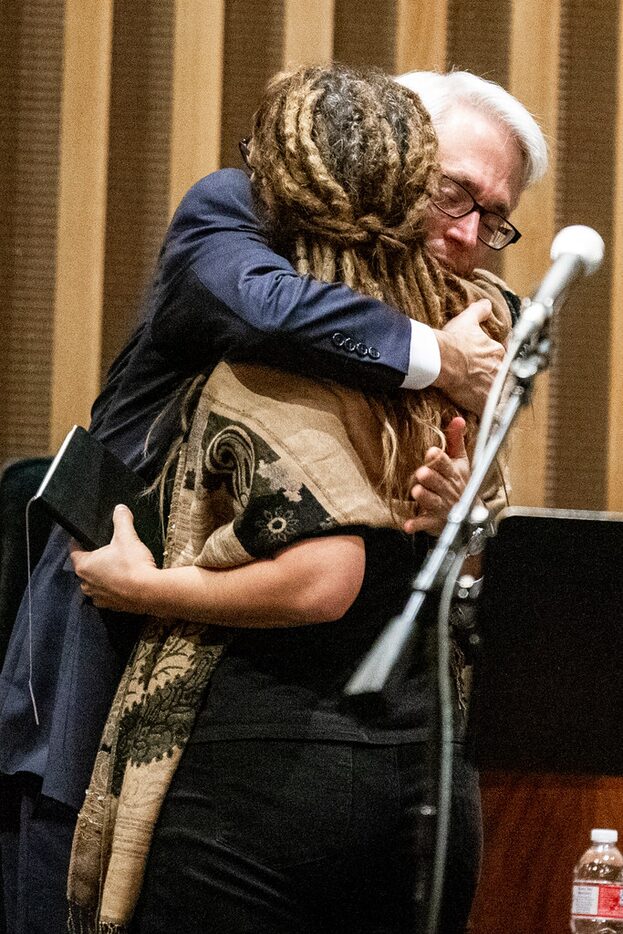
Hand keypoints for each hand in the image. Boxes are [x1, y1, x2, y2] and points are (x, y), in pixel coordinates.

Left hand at [69, 504, 158, 612]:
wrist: (150, 592)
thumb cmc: (132, 565)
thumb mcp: (127, 536)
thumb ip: (121, 520)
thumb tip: (120, 509)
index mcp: (84, 566)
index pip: (74, 551)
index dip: (78, 542)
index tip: (81, 537)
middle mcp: (87, 584)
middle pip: (86, 567)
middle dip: (94, 559)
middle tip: (107, 550)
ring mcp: (99, 597)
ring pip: (96, 583)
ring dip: (103, 576)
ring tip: (117, 567)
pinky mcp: (112, 606)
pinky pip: (108, 595)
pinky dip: (114, 588)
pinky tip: (125, 582)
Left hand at [404, 417, 468, 535]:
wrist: (469, 515)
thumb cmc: (460, 483)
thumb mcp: (461, 462)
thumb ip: (456, 440)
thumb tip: (457, 418)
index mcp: (454, 474)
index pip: (447, 465)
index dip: (440, 459)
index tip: (431, 453)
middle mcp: (449, 490)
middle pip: (440, 483)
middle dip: (432, 478)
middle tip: (422, 472)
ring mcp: (442, 506)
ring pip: (433, 501)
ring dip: (425, 497)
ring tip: (417, 491)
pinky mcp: (435, 521)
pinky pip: (425, 523)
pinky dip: (417, 524)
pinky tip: (408, 525)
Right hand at [432, 299, 504, 415]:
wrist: (441, 360)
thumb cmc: (452, 341)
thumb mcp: (467, 319)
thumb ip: (480, 311)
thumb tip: (487, 303)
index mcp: (497, 352)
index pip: (502, 358)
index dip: (494, 362)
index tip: (485, 365)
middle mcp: (499, 369)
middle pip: (501, 377)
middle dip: (494, 379)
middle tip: (481, 382)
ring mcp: (492, 387)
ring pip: (497, 394)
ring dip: (492, 396)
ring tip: (482, 398)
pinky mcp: (483, 402)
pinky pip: (489, 410)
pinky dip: (487, 412)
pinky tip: (482, 413)